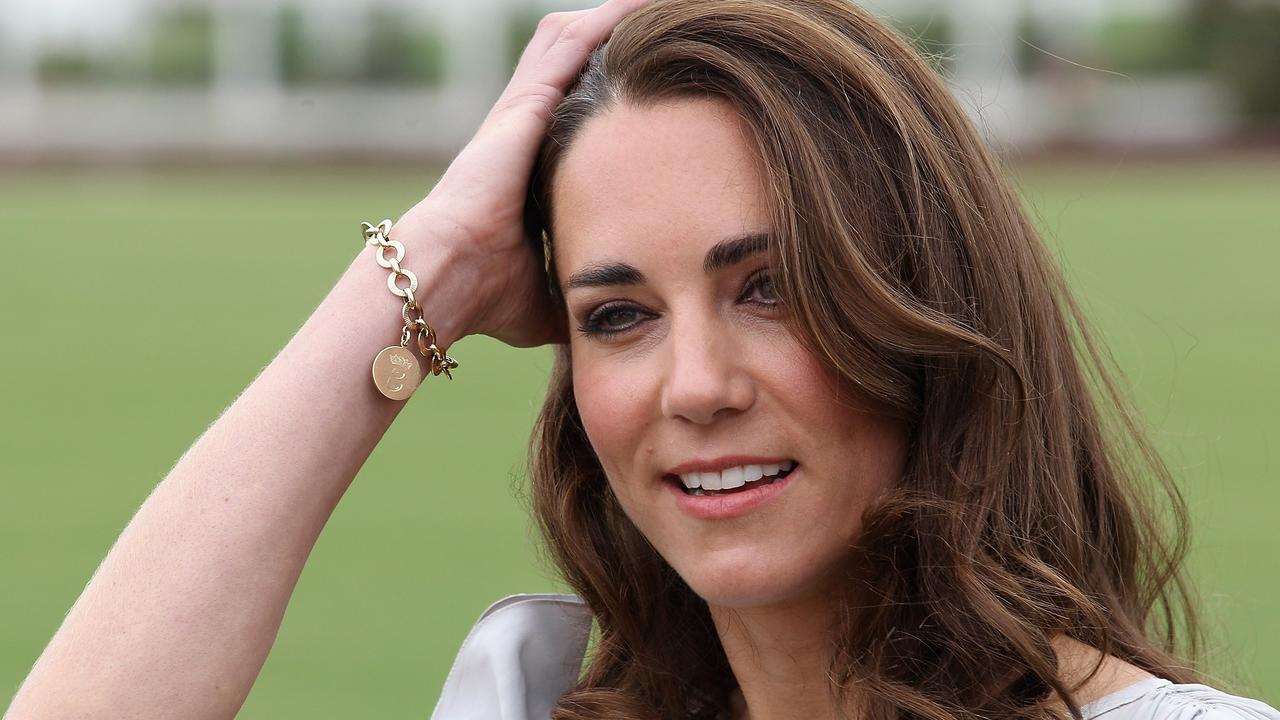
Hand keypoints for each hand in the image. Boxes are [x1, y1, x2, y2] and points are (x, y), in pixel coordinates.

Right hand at [393, 0, 654, 347]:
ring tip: (657, 7)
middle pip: (572, 66)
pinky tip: (636, 5)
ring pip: (568, 43)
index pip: (577, 116)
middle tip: (665, 30)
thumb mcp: (549, 298)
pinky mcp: (522, 106)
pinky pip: (567, 47)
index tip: (655, 91)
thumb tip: (610, 324)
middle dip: (614, 46)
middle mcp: (524, 130)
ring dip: (607, 22)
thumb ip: (579, 296)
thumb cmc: (485, 296)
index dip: (610, 97)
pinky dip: (603, 23)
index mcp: (530, 168)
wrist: (444, 279)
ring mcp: (520, 113)